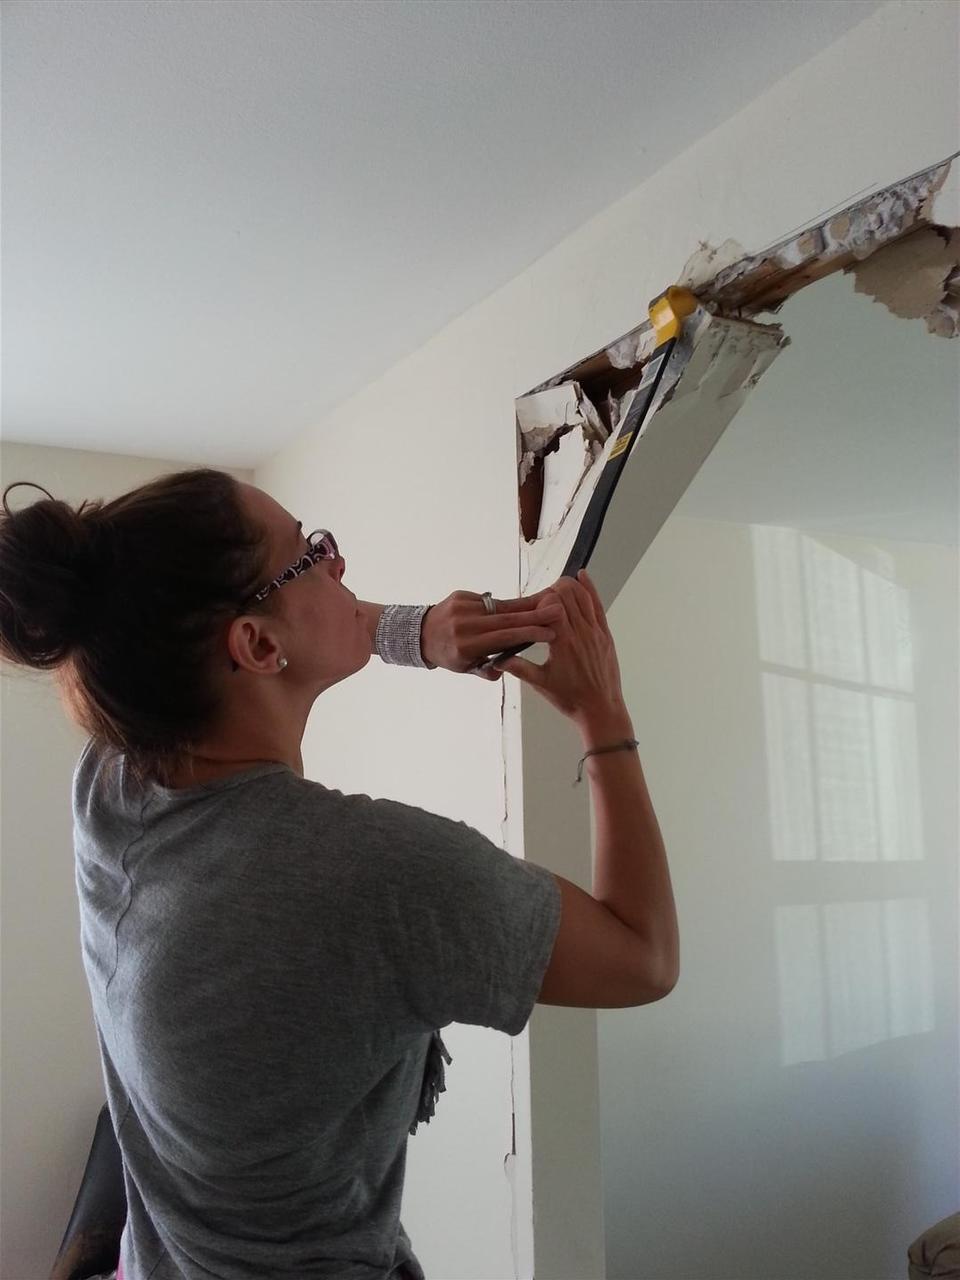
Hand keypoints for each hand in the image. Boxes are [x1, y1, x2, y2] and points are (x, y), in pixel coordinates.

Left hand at [421, 588, 565, 679]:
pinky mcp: (460, 596)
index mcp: (466, 646)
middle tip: (557, 611)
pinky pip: (489, 601)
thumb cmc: (447, 654)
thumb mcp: (465, 668)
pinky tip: (520, 606)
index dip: (529, 633)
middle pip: (507, 618)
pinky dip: (504, 605)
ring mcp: (462, 608)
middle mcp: (464, 625)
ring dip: (523, 606)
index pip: (504, 638)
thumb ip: (487, 671)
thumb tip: (507, 668)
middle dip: (534, 615)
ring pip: (500, 607)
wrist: (419, 633)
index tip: (549, 632)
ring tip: (545, 604)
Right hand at [492, 571, 626, 718]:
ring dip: (569, 587)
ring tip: (557, 588)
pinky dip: (590, 588)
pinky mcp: (605, 635)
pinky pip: (598, 605)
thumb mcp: (540, 684)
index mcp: (563, 643)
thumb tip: (497, 658)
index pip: (552, 606)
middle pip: (567, 594)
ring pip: (583, 595)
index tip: (533, 610)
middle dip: (552, 591)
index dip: (540, 602)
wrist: (601, 710)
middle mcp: (581, 633)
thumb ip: (519, 667)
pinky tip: (582, 576)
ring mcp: (595, 632)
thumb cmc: (571, 699)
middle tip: (542, 601)